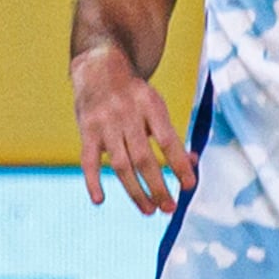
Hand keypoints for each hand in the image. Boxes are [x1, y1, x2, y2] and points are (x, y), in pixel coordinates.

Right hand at [73, 45, 191, 212]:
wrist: (99, 68)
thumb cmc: (135, 94)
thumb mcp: (157, 107)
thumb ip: (172, 135)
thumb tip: (192, 162)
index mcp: (151, 106)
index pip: (168, 141)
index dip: (179, 165)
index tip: (189, 186)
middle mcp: (127, 114)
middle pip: (144, 158)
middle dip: (158, 186)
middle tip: (170, 208)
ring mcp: (105, 124)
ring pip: (121, 164)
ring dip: (135, 191)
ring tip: (149, 211)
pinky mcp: (86, 131)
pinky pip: (88, 160)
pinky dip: (92, 181)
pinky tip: (99, 200)